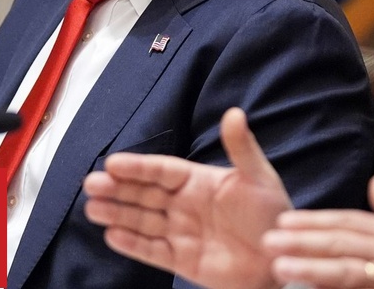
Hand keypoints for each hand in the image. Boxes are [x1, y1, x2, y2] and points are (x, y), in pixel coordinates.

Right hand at [83, 108, 290, 288]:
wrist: (282, 258)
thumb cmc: (273, 216)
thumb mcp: (259, 178)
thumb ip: (242, 148)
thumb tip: (234, 113)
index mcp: (201, 182)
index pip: (162, 171)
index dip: (139, 167)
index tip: (113, 162)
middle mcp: (186, 206)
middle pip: (145, 194)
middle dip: (118, 189)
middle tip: (91, 183)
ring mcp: (182, 233)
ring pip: (143, 221)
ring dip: (118, 213)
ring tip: (93, 208)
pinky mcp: (182, 260)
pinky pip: (152, 251)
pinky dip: (132, 244)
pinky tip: (113, 235)